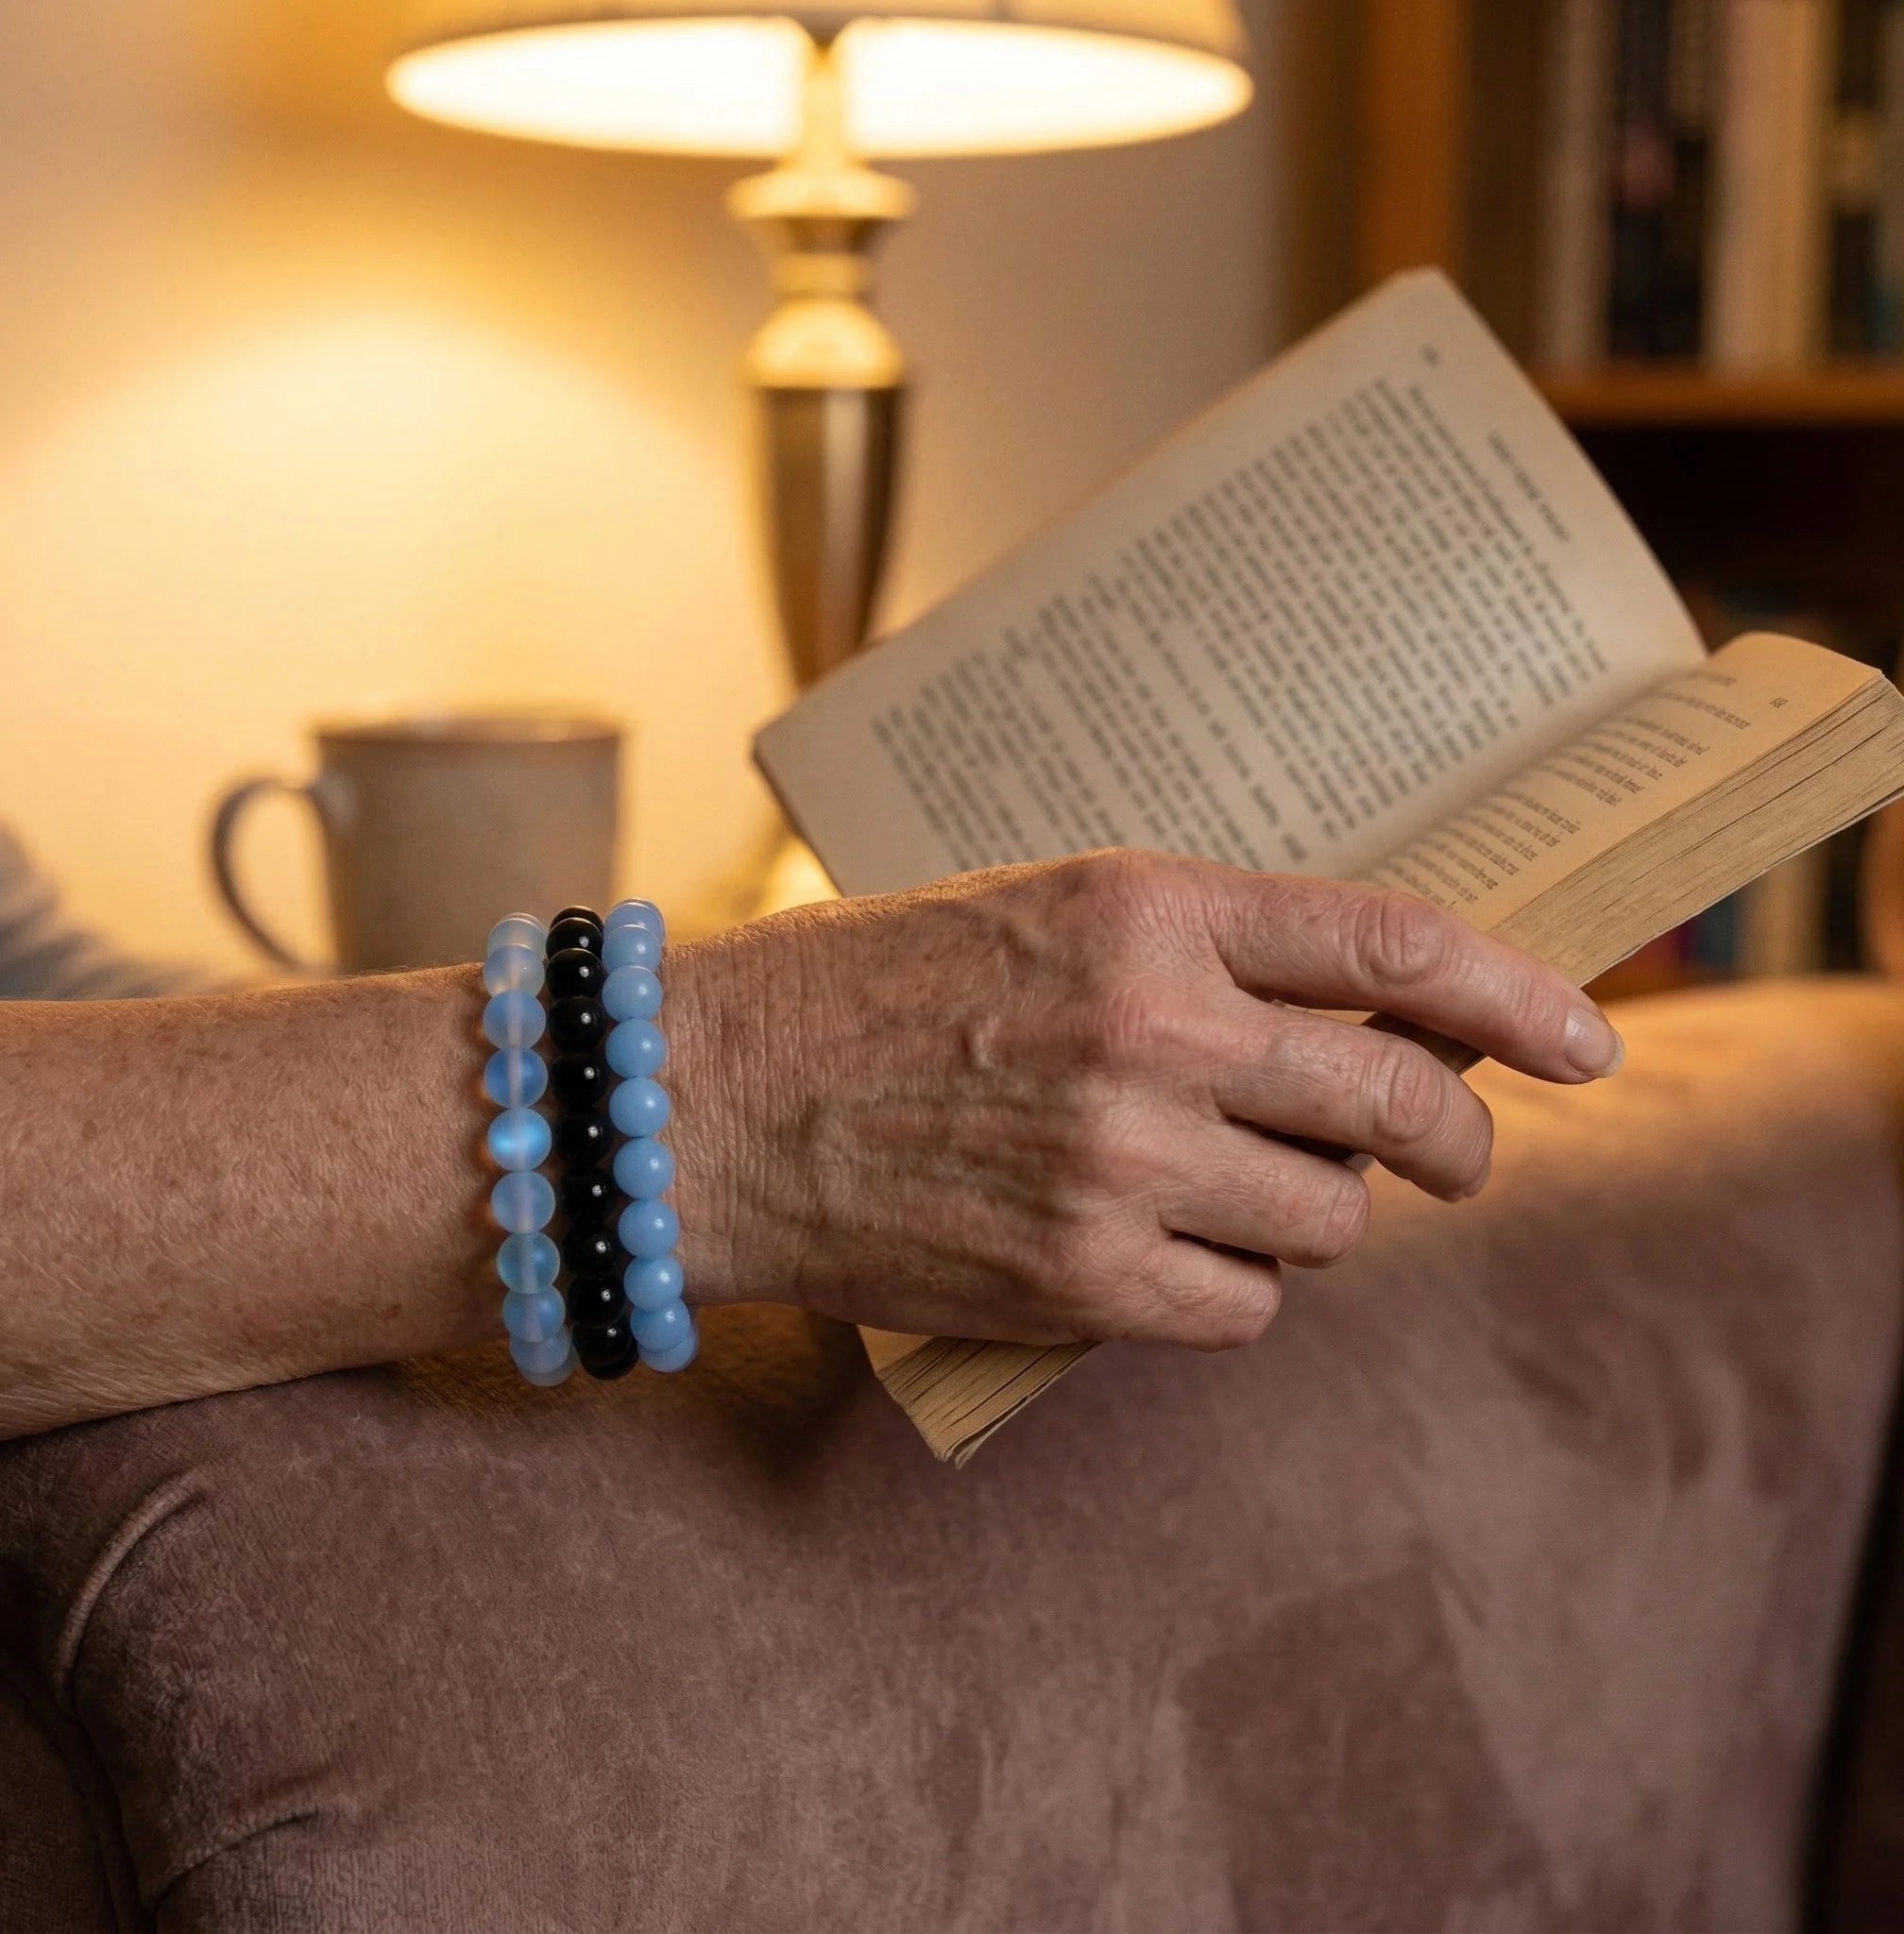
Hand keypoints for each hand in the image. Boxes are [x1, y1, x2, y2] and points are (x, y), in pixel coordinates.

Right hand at [668, 850, 1621, 1349]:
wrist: (703, 1101)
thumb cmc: (861, 990)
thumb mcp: (1036, 912)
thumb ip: (1193, 950)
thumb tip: (1349, 1020)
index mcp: (1145, 906)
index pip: (1391, 943)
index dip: (1516, 992)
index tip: (1583, 1034)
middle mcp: (1153, 1029)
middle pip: (1395, 1100)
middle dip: (1453, 1140)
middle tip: (1451, 1154)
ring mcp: (1121, 1162)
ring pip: (1327, 1220)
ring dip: (1308, 1214)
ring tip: (1228, 1190)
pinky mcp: (1080, 1280)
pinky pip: (1244, 1309)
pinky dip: (1229, 1292)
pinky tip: (1159, 1256)